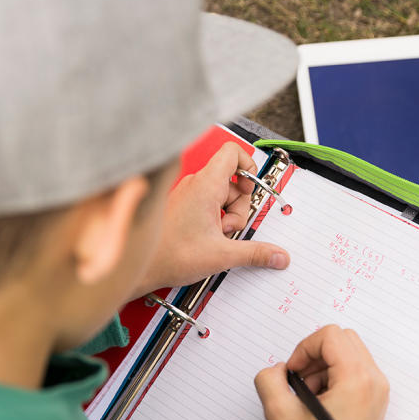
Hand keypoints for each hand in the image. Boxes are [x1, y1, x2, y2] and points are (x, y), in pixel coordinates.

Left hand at [135, 142, 289, 295]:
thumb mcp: (222, 255)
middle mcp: (195, 184)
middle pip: (233, 181)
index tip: (252, 189)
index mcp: (205, 185)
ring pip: (222, 195)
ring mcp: (188, 194)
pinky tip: (208, 238)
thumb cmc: (169, 255)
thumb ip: (255, 253)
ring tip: (217, 236)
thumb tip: (278, 255)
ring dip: (227, 216)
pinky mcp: (183, 205)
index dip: (249, 166)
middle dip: (239, 207)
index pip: (233, 153)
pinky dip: (215, 219)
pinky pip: (209, 204)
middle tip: (230, 228)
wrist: (140, 266)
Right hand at [254, 325, 388, 419]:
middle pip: (343, 339)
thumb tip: (279, 370)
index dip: (304, 348)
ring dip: (324, 367)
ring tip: (309, 398)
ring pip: (349, 354)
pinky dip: (334, 378)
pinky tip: (321, 405)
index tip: (292, 373)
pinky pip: (355, 371)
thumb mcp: (279, 413)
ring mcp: (378, 392)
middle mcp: (374, 381)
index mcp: (357, 379)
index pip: (330, 336)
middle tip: (299, 381)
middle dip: (315, 354)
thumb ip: (269, 379)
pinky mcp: (376, 402)